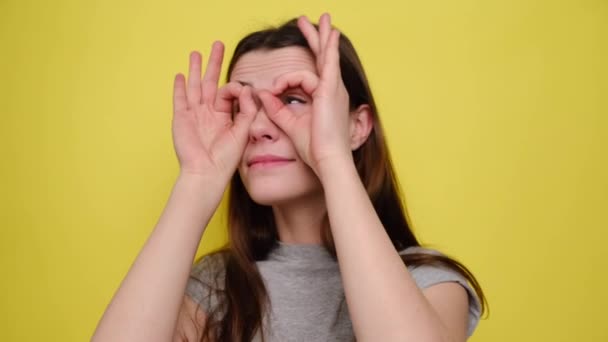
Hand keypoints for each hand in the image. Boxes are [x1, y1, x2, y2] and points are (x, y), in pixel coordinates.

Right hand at [172, 42, 256, 178]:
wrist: (206, 173)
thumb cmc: (225, 159)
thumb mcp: (242, 132)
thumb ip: (246, 110)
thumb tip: (247, 89)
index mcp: (224, 117)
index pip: (228, 92)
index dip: (236, 88)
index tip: (242, 91)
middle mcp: (208, 113)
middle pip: (210, 82)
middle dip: (214, 63)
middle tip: (218, 44)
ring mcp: (194, 114)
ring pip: (194, 86)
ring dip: (196, 69)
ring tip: (196, 53)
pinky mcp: (181, 118)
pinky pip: (180, 99)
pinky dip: (180, 87)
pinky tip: (181, 75)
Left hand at [258, 14, 352, 176]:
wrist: (328, 159)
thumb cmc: (314, 148)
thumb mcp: (290, 124)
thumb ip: (276, 108)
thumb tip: (262, 93)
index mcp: (324, 100)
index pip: (308, 77)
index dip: (288, 77)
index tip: (274, 88)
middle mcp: (333, 91)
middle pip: (323, 59)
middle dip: (317, 39)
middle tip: (314, 21)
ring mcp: (335, 89)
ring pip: (325, 57)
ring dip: (322, 36)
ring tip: (320, 18)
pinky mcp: (332, 90)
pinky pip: (326, 63)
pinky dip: (325, 48)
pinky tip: (327, 32)